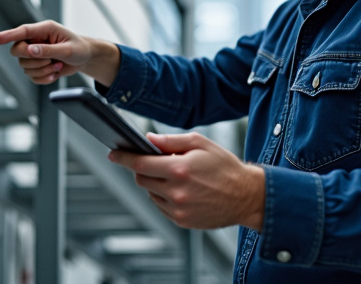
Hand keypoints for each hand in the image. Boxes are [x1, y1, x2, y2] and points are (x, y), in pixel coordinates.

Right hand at [0, 20, 118, 84]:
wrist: (85, 58)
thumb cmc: (79, 48)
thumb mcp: (68, 49)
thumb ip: (48, 49)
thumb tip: (30, 51)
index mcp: (44, 30)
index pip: (22, 32)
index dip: (8, 35)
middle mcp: (36, 40)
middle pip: (17, 50)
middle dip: (32, 60)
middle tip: (50, 60)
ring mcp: (34, 53)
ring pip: (24, 66)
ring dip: (42, 70)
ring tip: (58, 65)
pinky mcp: (37, 66)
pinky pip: (31, 76)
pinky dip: (43, 78)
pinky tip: (55, 73)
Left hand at [108, 132, 265, 230]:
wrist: (246, 196)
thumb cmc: (225, 167)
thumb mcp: (200, 143)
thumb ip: (170, 141)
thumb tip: (148, 139)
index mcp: (179, 169)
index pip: (140, 163)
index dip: (124, 158)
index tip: (114, 154)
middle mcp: (176, 192)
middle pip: (141, 179)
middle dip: (144, 169)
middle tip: (158, 162)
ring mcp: (178, 209)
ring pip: (150, 194)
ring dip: (155, 183)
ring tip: (177, 177)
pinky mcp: (182, 221)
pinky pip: (161, 206)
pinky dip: (164, 197)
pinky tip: (182, 190)